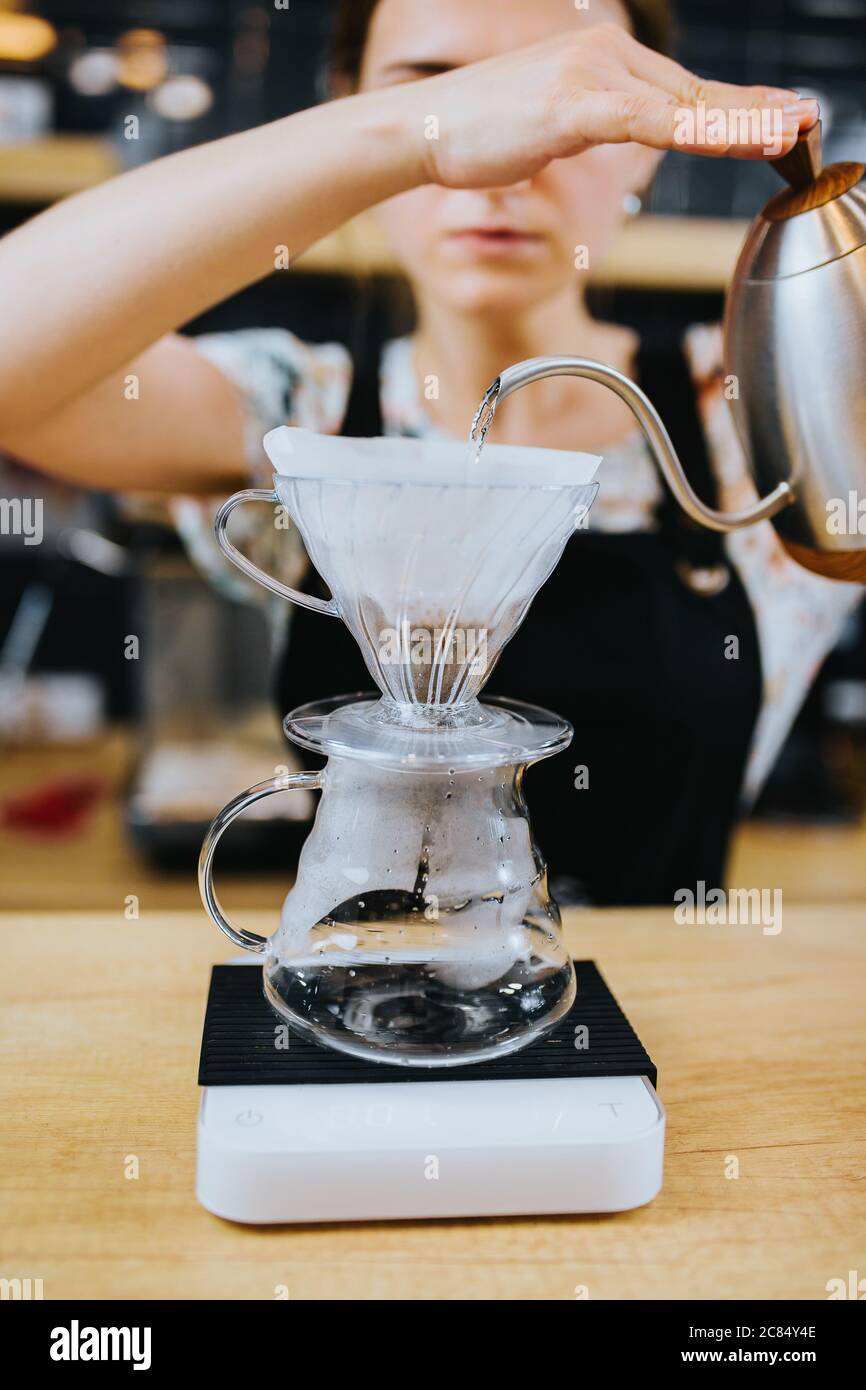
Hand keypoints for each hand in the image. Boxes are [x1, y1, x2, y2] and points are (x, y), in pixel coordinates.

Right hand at [397, 23, 817, 189]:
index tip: (777, 116)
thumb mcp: (549, 128)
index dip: (734, 105)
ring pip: (681, 103)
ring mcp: (590, 75)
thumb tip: (622, 134)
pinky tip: (727, 135)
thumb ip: (593, 125)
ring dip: (738, 121)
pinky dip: (695, 128)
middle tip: (804, 119)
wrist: (423, 128)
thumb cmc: (478, 134)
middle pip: (692, 91)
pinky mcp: (574, 103)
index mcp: (599, 61)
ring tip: (785, 132)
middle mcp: (602, 55)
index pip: (681, 89)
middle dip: (752, 109)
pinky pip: (649, 119)